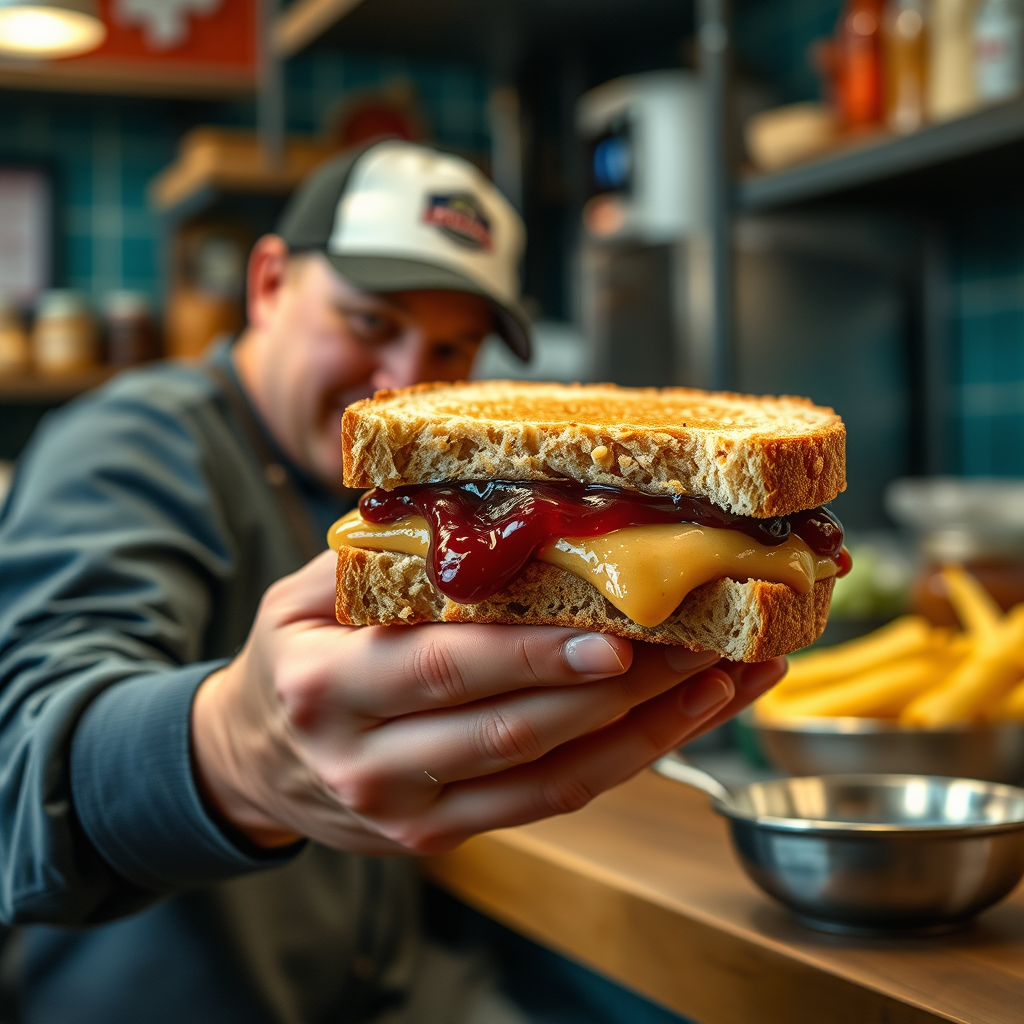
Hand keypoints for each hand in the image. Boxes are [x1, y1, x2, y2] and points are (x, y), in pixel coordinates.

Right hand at [191, 551, 784, 855]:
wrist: (245, 762)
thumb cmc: (286, 661)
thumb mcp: (299, 598)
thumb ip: (382, 563)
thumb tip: (475, 510)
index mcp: (327, 687)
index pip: (448, 667)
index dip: (537, 656)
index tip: (621, 629)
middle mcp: (370, 763)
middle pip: (517, 728)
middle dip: (624, 687)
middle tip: (707, 641)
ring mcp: (411, 815)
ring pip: (552, 777)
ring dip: (650, 731)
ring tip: (726, 679)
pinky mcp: (445, 838)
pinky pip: (549, 801)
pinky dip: (623, 762)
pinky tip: (679, 721)